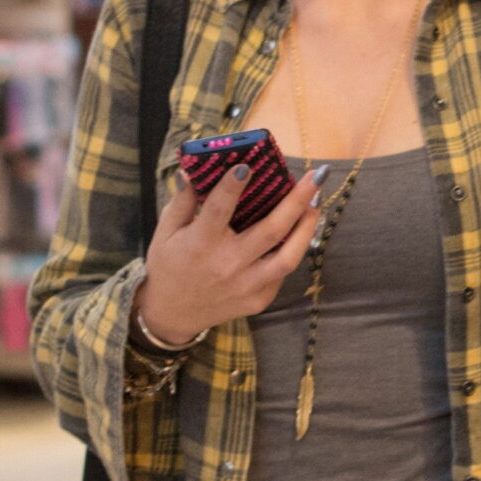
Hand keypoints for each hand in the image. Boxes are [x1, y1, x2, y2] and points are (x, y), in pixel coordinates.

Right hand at [131, 163, 324, 345]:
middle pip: (271, 230)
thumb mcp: (165, 232)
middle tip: (314, 176)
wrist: (172, 314)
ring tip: (315, 204)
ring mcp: (246, 286)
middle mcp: (227, 264)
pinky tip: (297, 231)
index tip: (248, 166)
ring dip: (307, 228)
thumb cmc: (168, 266)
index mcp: (200, 243)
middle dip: (297, 200)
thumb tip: (190, 171)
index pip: (220, 209)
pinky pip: (282, 273)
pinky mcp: (258, 300)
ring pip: (288, 257)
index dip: (233, 186)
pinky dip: (292, 250)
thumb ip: (182, 202)